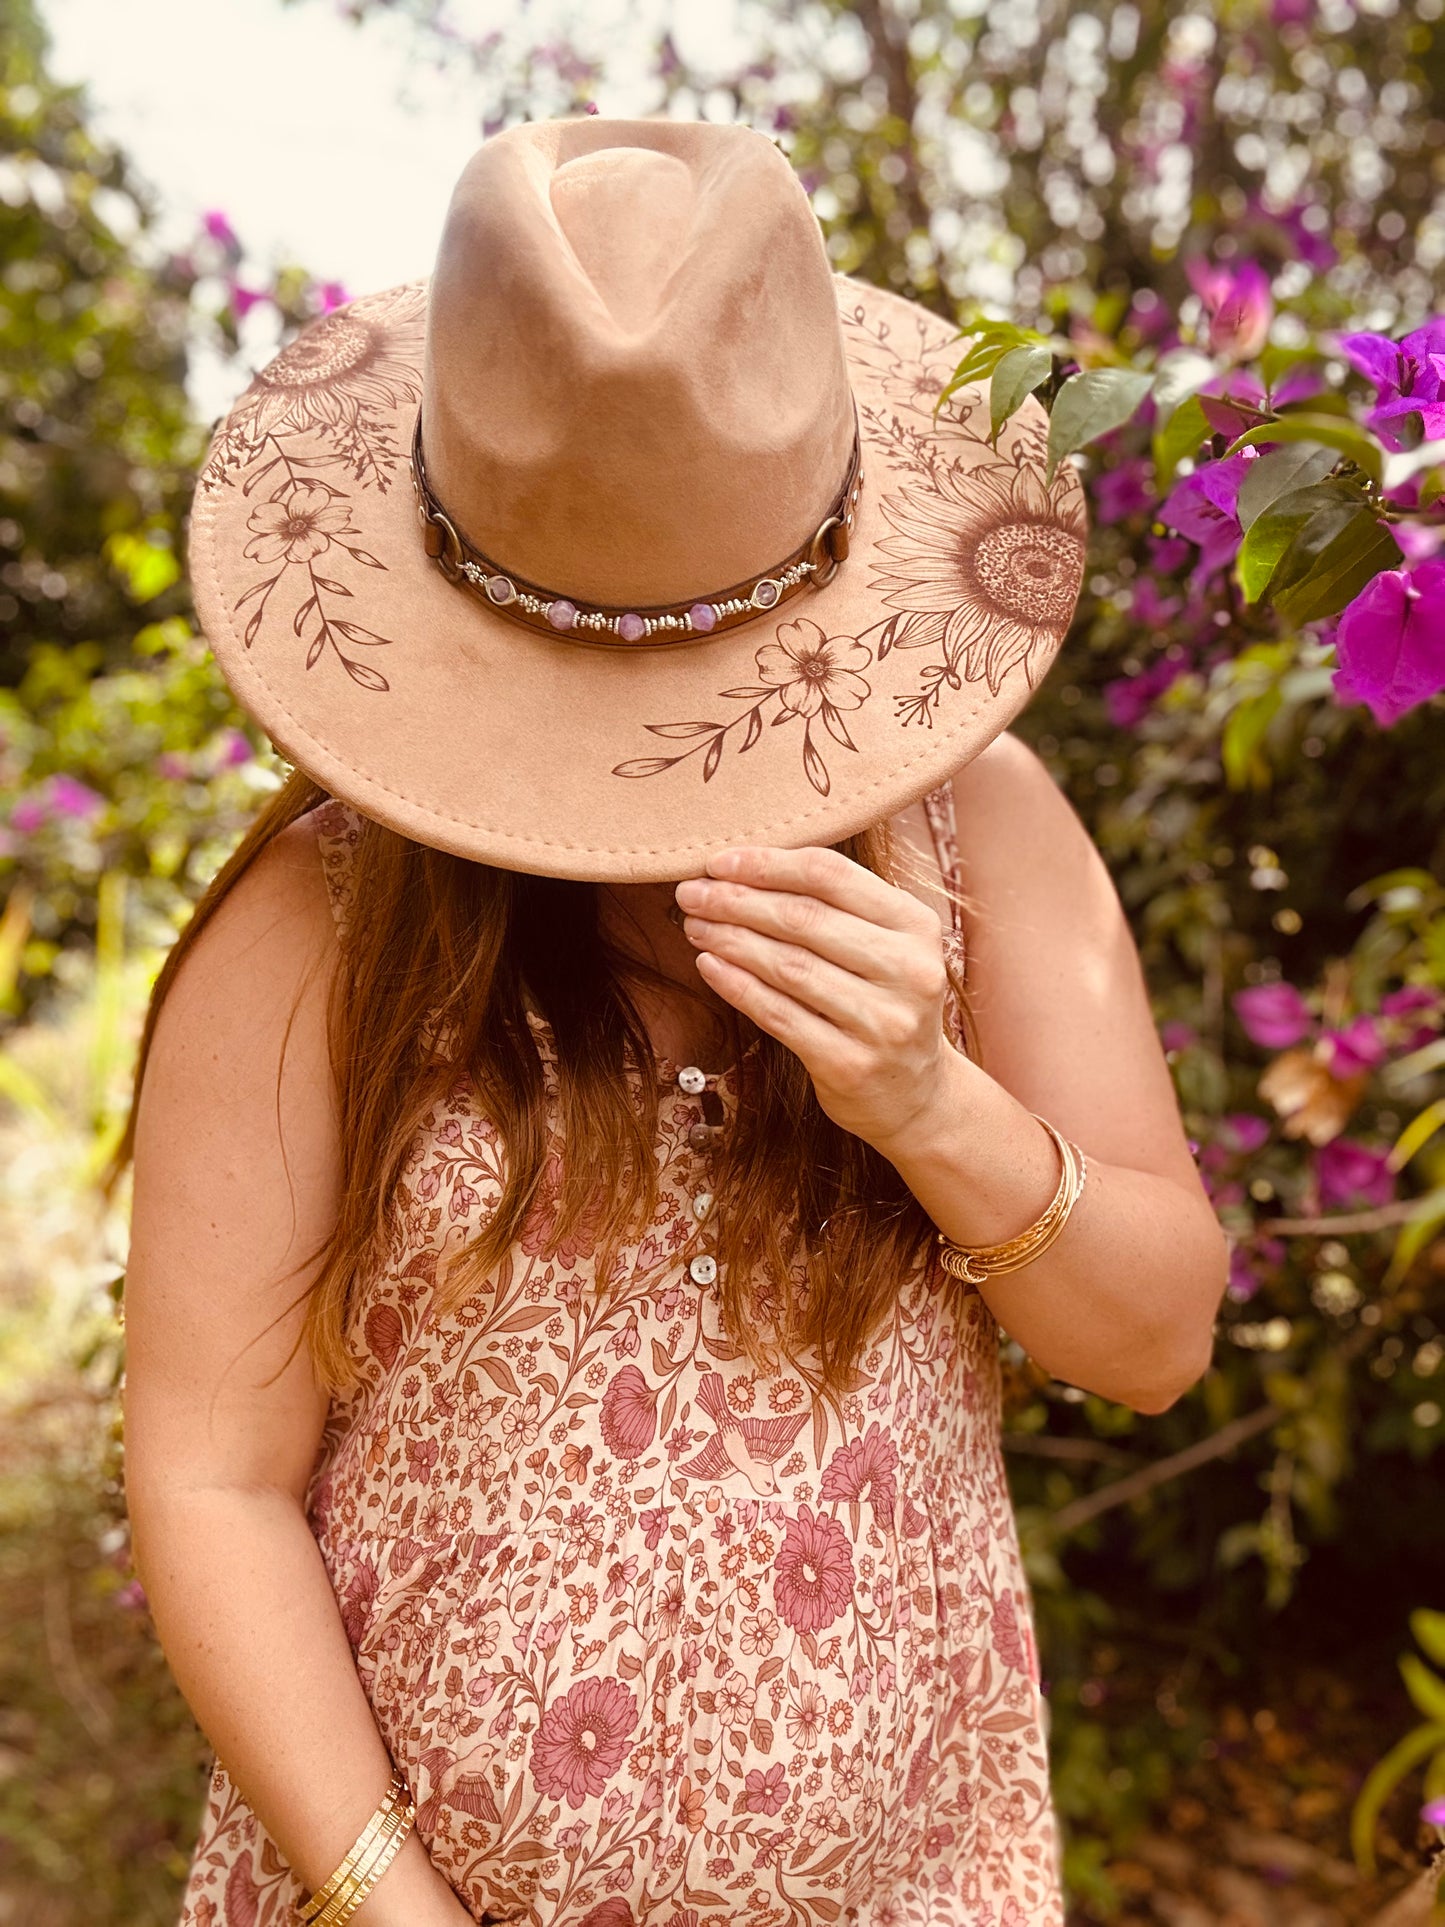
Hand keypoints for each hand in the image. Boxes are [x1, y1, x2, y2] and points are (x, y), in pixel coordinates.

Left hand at [674, 844, 954, 1151]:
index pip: (830, 876)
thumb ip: (837, 907)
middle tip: (691, 894)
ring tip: (695, 926)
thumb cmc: (883, 1004)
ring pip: (788, 966)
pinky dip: (737, 986)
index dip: (767, 864)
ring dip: (730, 940)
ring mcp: (882, 1022)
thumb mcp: (885, 947)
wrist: (915, 1095)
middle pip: (803, 918)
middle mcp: (908, 970)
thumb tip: (742, 869)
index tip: (717, 862)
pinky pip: (779, 1015)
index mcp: (916, 926)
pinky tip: (709, 965)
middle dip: (736, 900)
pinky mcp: (851, 1065)